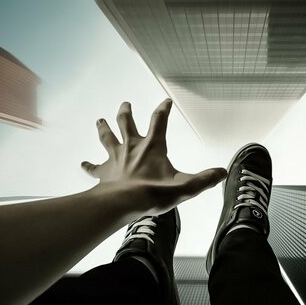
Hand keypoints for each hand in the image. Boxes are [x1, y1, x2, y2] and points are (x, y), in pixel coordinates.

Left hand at [81, 99, 226, 216]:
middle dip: (126, 112)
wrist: (123, 203)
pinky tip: (83, 164)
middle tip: (125, 104)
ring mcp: (115, 158)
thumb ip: (204, 179)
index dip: (163, 109)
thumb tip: (222, 173)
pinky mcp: (104, 173)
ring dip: (104, 128)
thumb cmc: (153, 193)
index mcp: (152, 146)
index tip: (165, 100)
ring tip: (100, 120)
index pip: (159, 120)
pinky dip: (89, 166)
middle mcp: (131, 147)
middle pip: (126, 122)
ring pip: (107, 137)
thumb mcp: (185, 187)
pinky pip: (94, 168)